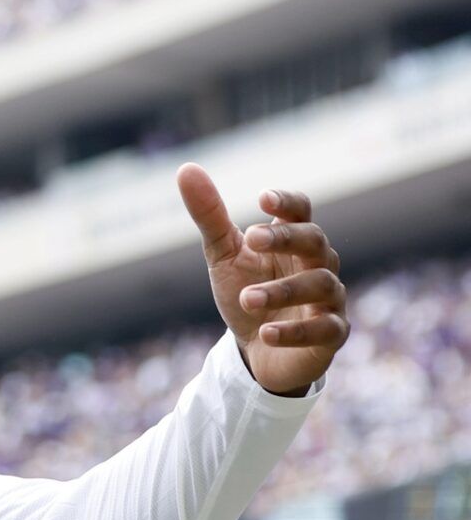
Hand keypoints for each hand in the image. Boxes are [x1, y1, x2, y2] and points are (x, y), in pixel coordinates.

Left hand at [179, 163, 346, 394]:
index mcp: (294, 240)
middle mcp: (319, 264)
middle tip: (252, 240)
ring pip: (319, 285)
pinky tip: (265, 333)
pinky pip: (323, 329)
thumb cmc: (245, 292)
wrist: (256, 350)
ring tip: (245, 299)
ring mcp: (329, 298)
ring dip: (282, 290)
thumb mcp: (224, 254)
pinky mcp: (332, 333)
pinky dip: (295, 332)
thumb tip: (186, 169)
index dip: (287, 202)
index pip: (301, 211)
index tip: (263, 198)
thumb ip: (209, 215)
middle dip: (286, 239)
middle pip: (315, 241)